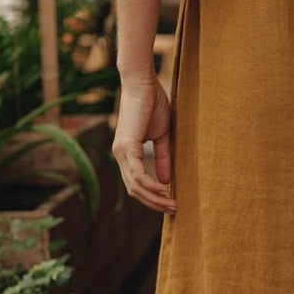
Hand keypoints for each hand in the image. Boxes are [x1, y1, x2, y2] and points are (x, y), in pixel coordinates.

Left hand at [112, 77, 176, 213]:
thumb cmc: (153, 104)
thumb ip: (163, 157)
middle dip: (154, 203)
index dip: (152, 196)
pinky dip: (151, 185)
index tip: (170, 202)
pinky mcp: (127, 146)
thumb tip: (166, 181)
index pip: (136, 183)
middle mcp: (120, 155)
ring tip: (172, 204)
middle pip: (134, 190)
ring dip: (154, 198)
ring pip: (135, 186)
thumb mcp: (161, 136)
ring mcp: (121, 151)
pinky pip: (138, 174)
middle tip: (174, 209)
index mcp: (126, 153)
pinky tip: (164, 190)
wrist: (144, 84)